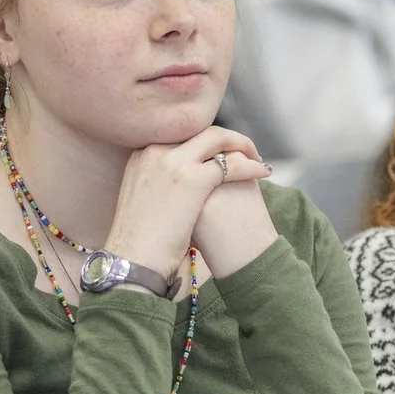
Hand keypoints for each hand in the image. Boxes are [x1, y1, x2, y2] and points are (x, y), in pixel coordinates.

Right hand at [105, 126, 271, 284]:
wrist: (132, 261)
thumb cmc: (139, 244)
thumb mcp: (144, 202)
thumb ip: (161, 186)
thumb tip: (182, 190)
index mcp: (141, 155)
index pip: (183, 136)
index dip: (208, 142)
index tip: (223, 151)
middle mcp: (155, 151)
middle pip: (200, 132)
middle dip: (228, 139)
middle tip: (246, 151)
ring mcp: (172, 163)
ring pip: (218, 140)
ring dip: (243, 146)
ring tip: (257, 159)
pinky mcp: (192, 179)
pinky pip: (231, 163)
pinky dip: (250, 165)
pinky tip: (263, 172)